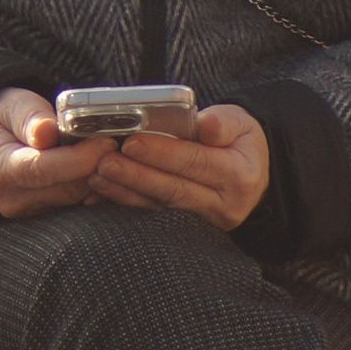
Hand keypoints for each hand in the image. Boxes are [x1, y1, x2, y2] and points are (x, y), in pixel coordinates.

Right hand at [0, 87, 113, 218]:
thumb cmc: (5, 120)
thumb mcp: (12, 106)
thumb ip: (30, 117)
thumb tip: (46, 132)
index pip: (42, 169)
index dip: (79, 158)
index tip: (106, 141)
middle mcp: (13, 199)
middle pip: (68, 187)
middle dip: (96, 164)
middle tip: (115, 140)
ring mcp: (32, 212)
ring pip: (80, 197)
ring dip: (100, 174)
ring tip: (107, 150)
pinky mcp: (49, 217)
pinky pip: (83, 203)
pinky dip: (96, 184)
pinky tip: (98, 165)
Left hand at [88, 104, 270, 230]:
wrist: (253, 175)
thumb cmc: (239, 141)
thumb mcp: (241, 123)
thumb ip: (223, 122)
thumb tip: (206, 125)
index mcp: (239, 174)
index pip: (196, 162)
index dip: (162, 153)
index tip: (132, 143)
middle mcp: (224, 202)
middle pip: (173, 188)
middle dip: (136, 175)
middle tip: (104, 162)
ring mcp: (206, 219)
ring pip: (160, 205)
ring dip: (125, 191)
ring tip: (97, 175)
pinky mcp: (187, 228)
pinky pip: (152, 215)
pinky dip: (125, 203)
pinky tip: (100, 194)